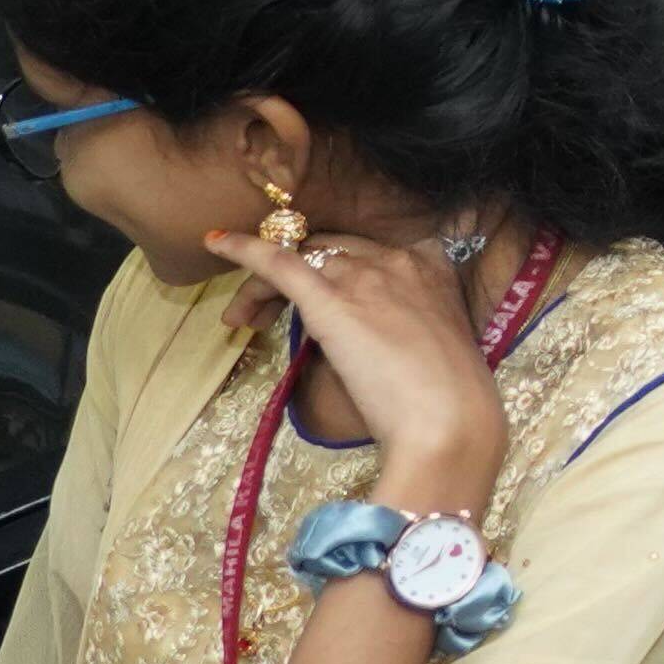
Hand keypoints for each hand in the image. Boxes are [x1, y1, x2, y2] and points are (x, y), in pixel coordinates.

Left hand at [221, 207, 515, 535]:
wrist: (448, 421)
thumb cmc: (447, 397)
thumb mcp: (434, 343)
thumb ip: (405, 322)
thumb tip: (369, 335)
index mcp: (431, 264)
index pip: (366, 250)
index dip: (334, 268)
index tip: (317, 292)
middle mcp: (398, 258)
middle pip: (328, 250)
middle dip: (293, 273)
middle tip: (267, 315)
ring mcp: (364, 275)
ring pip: (299, 260)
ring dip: (264, 285)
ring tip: (245, 318)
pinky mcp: (329, 300)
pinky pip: (278, 261)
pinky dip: (243, 248)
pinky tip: (215, 242)